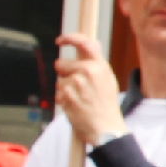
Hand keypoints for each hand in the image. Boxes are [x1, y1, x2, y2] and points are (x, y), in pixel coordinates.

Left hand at [51, 34, 118, 149]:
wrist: (105, 128)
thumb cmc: (107, 105)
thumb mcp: (108, 79)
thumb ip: (98, 62)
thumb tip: (93, 43)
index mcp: (99, 66)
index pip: (83, 42)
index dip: (69, 38)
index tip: (61, 40)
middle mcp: (87, 71)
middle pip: (62, 64)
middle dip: (64, 73)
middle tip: (76, 86)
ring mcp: (76, 83)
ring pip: (59, 80)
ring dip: (64, 88)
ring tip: (79, 99)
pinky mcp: (66, 95)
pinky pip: (57, 93)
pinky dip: (63, 99)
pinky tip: (75, 105)